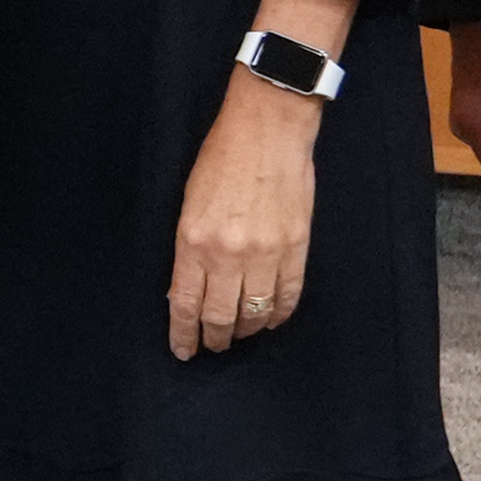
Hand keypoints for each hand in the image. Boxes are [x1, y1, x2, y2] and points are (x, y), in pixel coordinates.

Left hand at [168, 75, 319, 356]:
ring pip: (255, 312)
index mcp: (194, 241)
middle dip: (215, 339)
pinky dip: (278, 314)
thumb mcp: (189, 203)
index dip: (184, 334)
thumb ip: (190, 248)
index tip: (184, 351)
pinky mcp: (296, 247)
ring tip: (239, 335)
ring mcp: (266, 253)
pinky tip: (269, 320)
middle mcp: (228, 254)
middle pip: (220, 316)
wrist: (269, 129)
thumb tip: (188, 288)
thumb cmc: (222, 159)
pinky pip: (288, 295)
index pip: (186, 304)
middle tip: (213, 346)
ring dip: (245, 331)